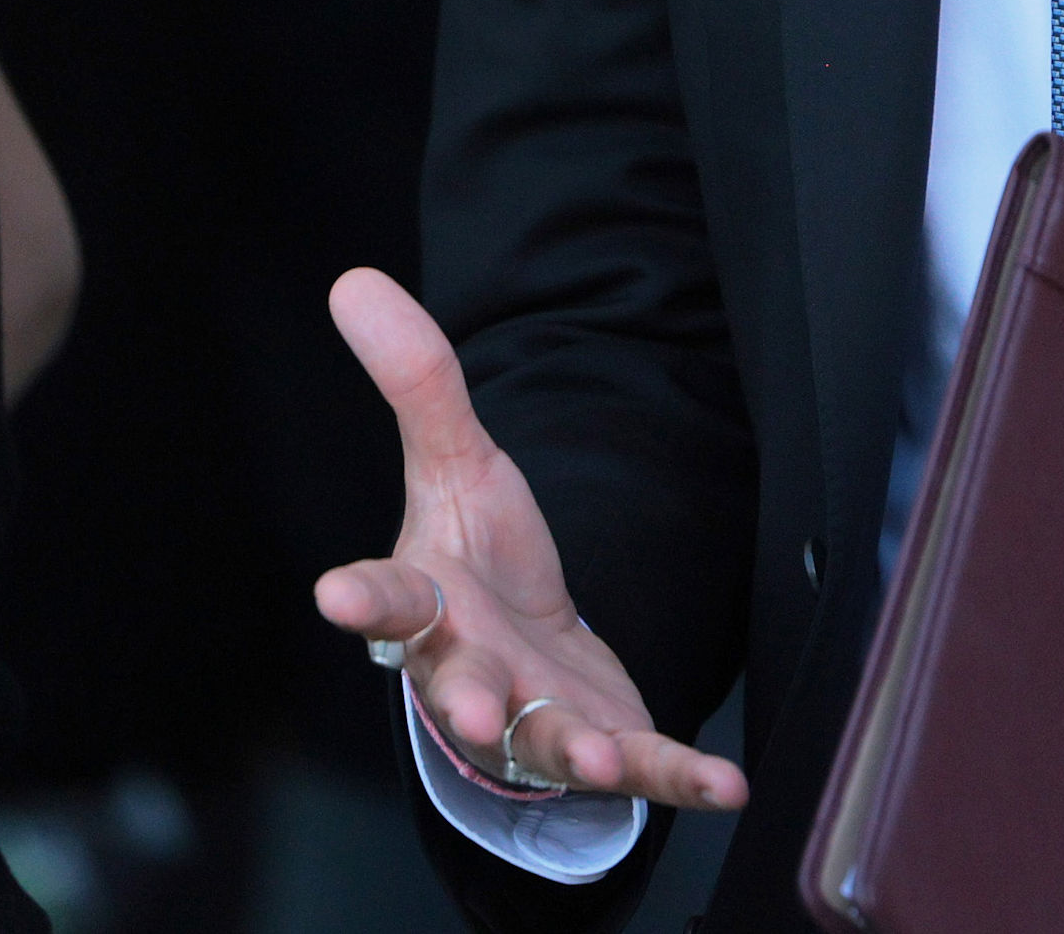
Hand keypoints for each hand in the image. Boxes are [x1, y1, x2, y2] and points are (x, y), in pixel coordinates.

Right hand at [314, 268, 750, 813]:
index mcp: (431, 601)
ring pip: (547, 741)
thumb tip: (353, 280)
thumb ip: (417, 383)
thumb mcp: (455, 466)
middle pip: (461, 685)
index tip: (335, 595)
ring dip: (570, 751)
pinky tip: (728, 785)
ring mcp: (539, 718)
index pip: (386, 596)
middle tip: (473, 711)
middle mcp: (474, 670)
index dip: (363, 598)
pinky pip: (646, 767)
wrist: (523, 657)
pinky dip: (682, 779)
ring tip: (594, 758)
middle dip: (466, 700)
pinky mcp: (606, 741)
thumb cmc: (476, 566)